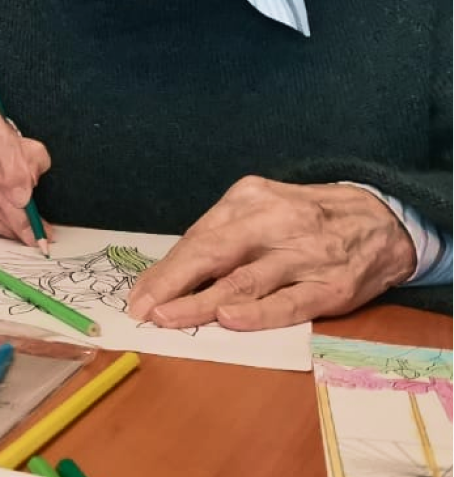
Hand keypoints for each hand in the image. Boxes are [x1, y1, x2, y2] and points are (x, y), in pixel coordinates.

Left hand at [127, 177, 417, 329]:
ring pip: (243, 281)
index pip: (197, 238)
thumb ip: (223, 235)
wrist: (380, 219)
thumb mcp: (261, 207)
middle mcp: (273, 223)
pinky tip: (229, 319)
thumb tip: (173, 273)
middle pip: (212, 254)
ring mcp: (303, 255)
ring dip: (201, 303)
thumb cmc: (304, 217)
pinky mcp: (330, 286)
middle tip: (143, 309)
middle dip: (171, 283)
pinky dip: (257, 313)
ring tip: (168, 318)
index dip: (165, 269)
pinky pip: (288, 302)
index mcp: (248, 199)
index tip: (138, 293)